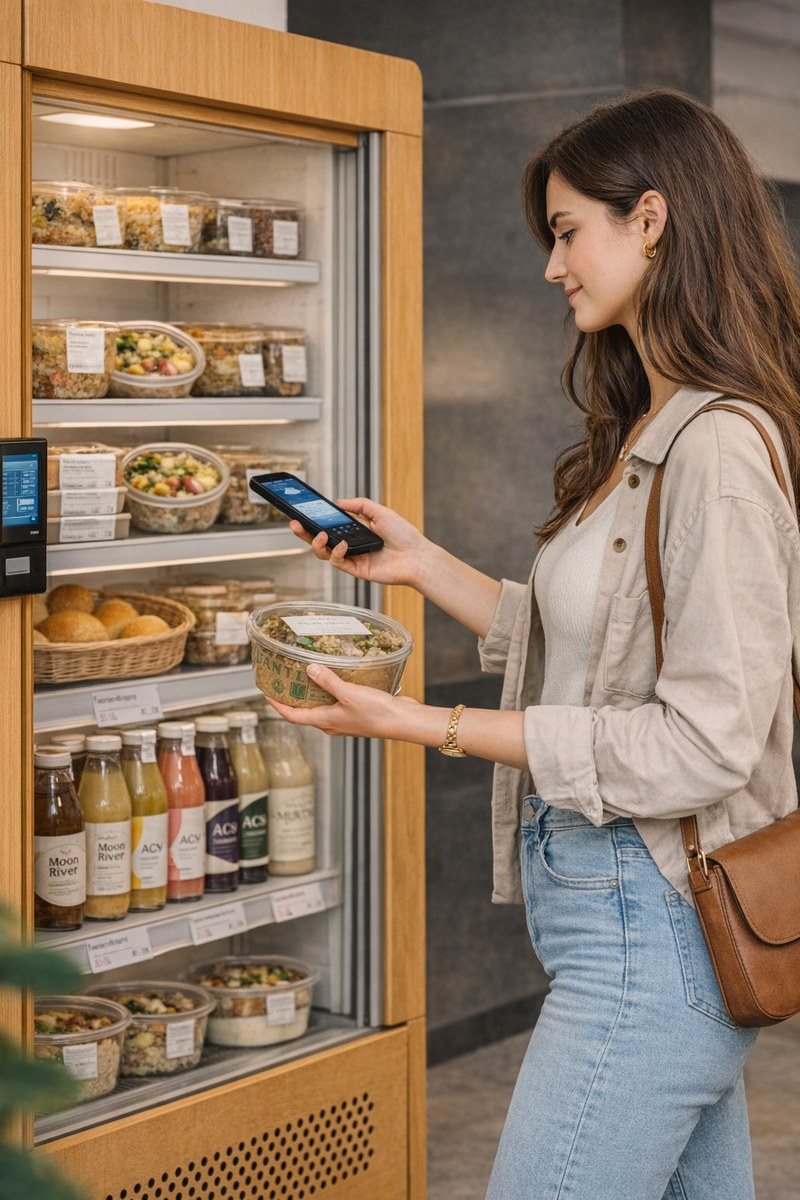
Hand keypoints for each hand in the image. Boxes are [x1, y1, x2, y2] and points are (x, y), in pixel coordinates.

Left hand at [266, 662, 419, 738]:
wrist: (402, 721)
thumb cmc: (376, 713)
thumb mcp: (348, 693)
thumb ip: (328, 681)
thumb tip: (309, 669)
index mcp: (325, 721)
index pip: (292, 716)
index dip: (277, 705)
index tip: (266, 693)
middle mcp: (332, 722)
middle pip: (305, 711)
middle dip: (292, 698)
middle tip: (284, 680)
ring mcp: (345, 719)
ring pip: (322, 706)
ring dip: (312, 693)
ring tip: (306, 675)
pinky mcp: (357, 712)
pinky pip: (337, 701)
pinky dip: (331, 690)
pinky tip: (335, 677)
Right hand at [288, 497, 427, 588]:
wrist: (417, 556)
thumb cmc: (403, 534)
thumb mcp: (380, 512)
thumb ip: (360, 505)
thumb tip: (339, 502)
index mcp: (355, 530)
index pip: (329, 525)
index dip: (314, 520)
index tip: (301, 512)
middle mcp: (350, 544)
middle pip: (321, 540)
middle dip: (305, 533)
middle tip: (294, 524)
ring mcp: (352, 558)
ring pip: (325, 553)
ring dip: (317, 544)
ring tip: (319, 535)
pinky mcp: (356, 570)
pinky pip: (339, 563)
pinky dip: (336, 553)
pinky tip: (342, 545)